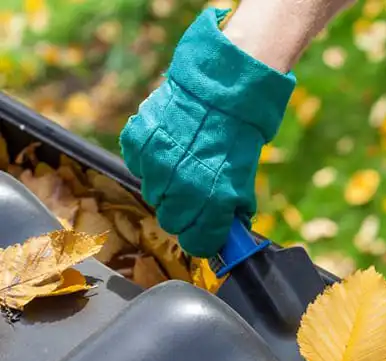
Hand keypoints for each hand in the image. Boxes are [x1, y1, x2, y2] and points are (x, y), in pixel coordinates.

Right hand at [120, 8, 294, 256]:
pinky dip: (150, 161)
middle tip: (196, 195)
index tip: (205, 233)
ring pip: (153, 195)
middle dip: (185, 214)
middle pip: (172, 222)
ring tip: (184, 163)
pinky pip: (138, 166)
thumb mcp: (244, 177)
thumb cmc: (238, 135)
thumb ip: (232, 209)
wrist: (221, 89)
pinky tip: (169, 147)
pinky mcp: (138, 143)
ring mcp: (156, 165)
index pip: (197, 243)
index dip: (202, 239)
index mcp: (213, 200)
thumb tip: (229, 234)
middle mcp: (182, 187)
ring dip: (167, 186)